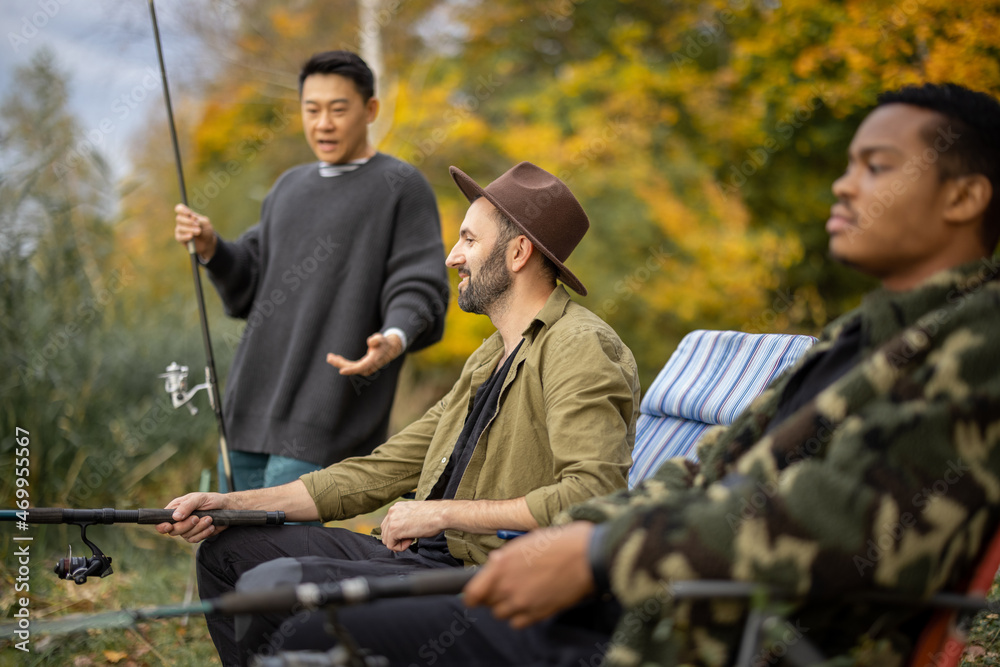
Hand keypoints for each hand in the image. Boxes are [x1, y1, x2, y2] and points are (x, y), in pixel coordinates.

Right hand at [155, 492, 228, 542]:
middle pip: (173, 530)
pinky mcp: (196, 535)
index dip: (162, 526)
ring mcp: (188, 529)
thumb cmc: (212, 500)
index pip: (161, 520)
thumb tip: (175, 517)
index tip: (169, 526)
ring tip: (209, 519)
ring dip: (199, 528)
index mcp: (176, 509)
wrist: (227, 508)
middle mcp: (179, 520)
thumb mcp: (199, 498)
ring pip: (185, 536)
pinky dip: (204, 533)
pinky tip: (211, 526)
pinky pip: (195, 540)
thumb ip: (187, 506)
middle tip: (197, 518)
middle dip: (186, 525)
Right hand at [174, 203, 217, 259]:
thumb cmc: (206, 230)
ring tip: (199, 232)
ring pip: (180, 228)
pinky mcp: (180, 238)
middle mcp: (182, 221)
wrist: (208, 243)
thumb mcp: (206, 223)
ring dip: (190, 229)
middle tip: (197, 225)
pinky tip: (191, 236)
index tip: (188, 213)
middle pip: (179, 218)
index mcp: (188, 214)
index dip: (182, 209)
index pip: (180, 208)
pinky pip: (180, 237)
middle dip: (188, 221)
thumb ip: (199, 219)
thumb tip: (192, 217)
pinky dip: (185, 236)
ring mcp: (180, 229)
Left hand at [327, 332, 403, 376]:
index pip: (360, 367)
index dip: (350, 369)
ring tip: (330, 357)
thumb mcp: (381, 338)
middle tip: (329, 357)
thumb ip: (377, 339)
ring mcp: (365, 368)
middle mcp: (368, 367)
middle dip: (340, 363)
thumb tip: (370, 342)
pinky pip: (351, 366)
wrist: (389, 349)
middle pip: (352, 367)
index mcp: (372, 362)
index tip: (341, 371)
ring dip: (339, 363)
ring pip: (350, 367)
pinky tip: (337, 358)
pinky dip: (343, 362)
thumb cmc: (384, 343)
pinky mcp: (362, 367)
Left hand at [379, 500, 449, 551]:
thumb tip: (401, 533)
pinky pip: (391, 545)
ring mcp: (392, 520)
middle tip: (411, 536)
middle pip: (385, 533)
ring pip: (387, 540)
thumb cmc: (433, 515)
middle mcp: (392, 511)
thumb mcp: (415, 514)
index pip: (388, 524)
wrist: (440, 514)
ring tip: (412, 538)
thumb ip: (405, 520)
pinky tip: (411, 540)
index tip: (411, 533)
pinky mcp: (394, 530)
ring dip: (399, 543)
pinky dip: (401, 547)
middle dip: (397, 539)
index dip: (399, 533)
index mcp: (397, 507)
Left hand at [463, 522, 595, 627]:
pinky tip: (530, 601)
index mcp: (501, 565)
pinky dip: (520, 615)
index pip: (472, 594)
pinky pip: (518, 623)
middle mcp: (508, 587)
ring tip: (521, 592)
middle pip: (487, 604)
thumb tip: (494, 563)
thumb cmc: (559, 542)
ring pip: (502, 614)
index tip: (475, 594)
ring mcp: (523, 603)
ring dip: (507, 605)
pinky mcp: (539, 614)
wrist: (587, 555)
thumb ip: (506, 556)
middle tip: (506, 585)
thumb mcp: (526, 541)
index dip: (472, 595)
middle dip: (492, 595)